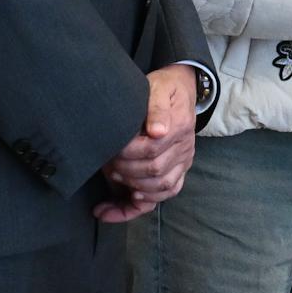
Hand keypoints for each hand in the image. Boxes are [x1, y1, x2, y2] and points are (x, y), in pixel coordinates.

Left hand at [97, 61, 202, 222]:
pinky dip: (140, 205)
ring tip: (112, 176)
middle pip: (155, 170)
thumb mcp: (158, 88)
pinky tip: (121, 204)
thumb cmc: (163, 89)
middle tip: (107, 160)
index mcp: (179, 127)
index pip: (152, 149)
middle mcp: (184, 148)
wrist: (180, 90)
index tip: (111, 147)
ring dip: (133, 186)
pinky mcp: (177, 172)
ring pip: (160, 187)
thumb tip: (157, 132)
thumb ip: (156, 108)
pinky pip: (163, 195)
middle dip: (126, 169)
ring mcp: (182, 162)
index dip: (127, 152)